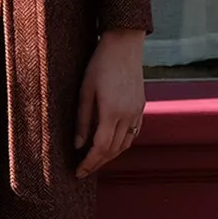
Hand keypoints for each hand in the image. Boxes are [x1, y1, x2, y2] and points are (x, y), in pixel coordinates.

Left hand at [74, 29, 145, 178]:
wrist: (124, 45)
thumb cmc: (100, 64)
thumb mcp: (85, 90)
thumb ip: (82, 120)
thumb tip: (77, 145)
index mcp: (112, 112)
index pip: (100, 148)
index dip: (89, 163)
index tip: (78, 173)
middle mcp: (128, 115)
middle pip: (113, 150)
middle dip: (98, 163)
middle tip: (83, 170)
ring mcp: (137, 112)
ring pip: (125, 144)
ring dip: (110, 155)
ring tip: (95, 159)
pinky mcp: (141, 106)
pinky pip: (133, 133)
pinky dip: (121, 143)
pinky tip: (111, 144)